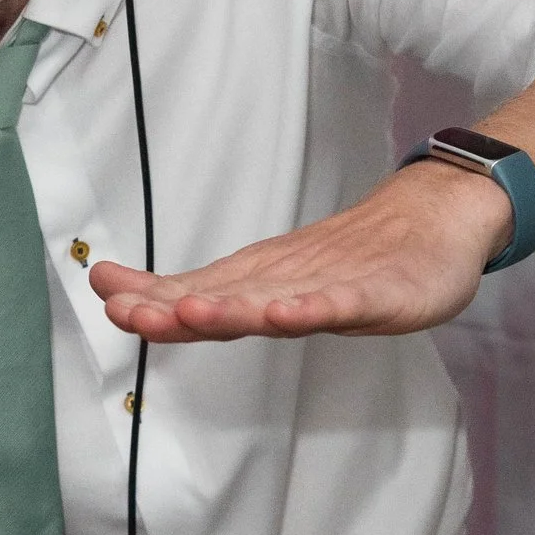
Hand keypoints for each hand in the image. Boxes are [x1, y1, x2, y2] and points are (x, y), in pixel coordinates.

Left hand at [89, 161, 513, 343]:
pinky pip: (340, 304)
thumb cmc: (353, 259)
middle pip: (222, 295)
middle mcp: (283, 279)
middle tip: (125, 309)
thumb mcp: (281, 283)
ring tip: (189, 313)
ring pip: (273, 299)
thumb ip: (221, 297)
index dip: (148, 296)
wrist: (431, 220)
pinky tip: (286, 314)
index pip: (193, 290)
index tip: (103, 291)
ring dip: (229, 308)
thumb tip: (151, 303)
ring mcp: (328, 284)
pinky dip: (311, 309)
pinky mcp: (375, 294)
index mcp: (258, 280)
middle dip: (172, 306)